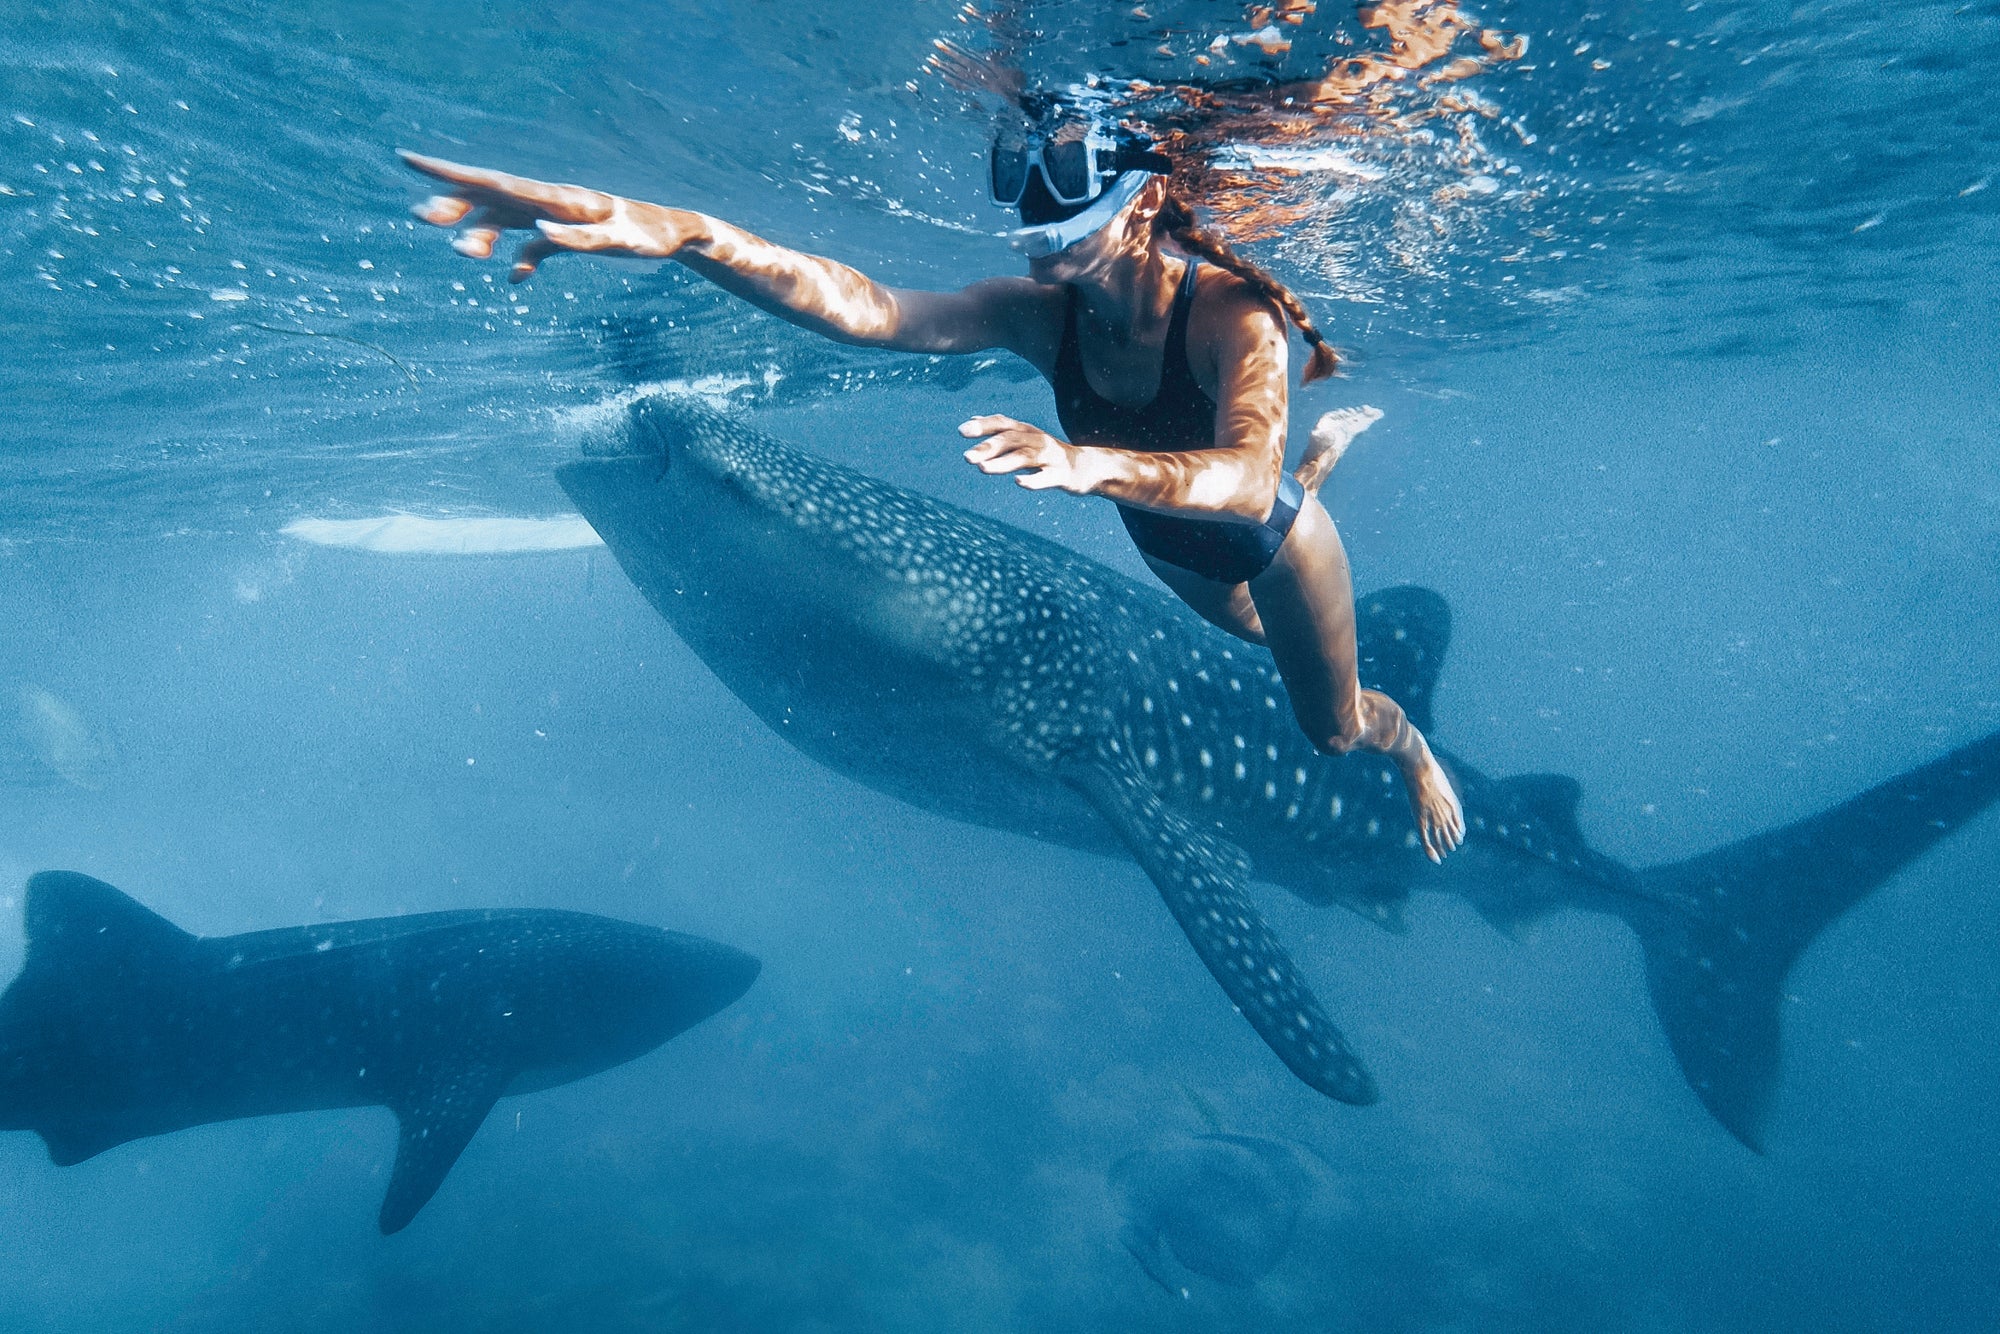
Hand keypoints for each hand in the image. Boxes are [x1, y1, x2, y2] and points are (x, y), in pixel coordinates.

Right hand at [400, 152, 698, 282]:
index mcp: (557, 197)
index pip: (494, 182)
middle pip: (490, 198)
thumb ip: (580, 238)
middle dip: (453, 203)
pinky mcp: (569, 232)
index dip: (449, 174)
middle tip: (418, 215)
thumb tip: (540, 234)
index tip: (408, 160)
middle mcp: (551, 200)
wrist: (676, 232)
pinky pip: (535, 244)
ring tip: (464, 254)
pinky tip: (515, 278)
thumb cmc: (650, 235)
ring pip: (508, 220)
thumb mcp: (621, 241)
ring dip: (482, 234)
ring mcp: (556, 215)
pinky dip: (523, 259)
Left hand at [959, 416, 1097, 493]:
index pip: (1003, 423)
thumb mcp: (1025, 438)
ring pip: (1024, 457)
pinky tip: (1019, 482)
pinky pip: (1046, 478)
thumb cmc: (1049, 454)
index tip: (962, 431)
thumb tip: (972, 419)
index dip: (984, 426)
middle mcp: (1037, 440)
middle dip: (988, 447)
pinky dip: (1033, 480)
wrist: (1087, 468)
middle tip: (966, 458)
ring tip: (982, 468)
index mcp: (1027, 432)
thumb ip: (999, 430)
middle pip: (1011, 440)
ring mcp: (1050, 458)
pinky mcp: (1061, 476)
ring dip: (1003, 463)